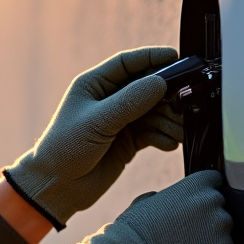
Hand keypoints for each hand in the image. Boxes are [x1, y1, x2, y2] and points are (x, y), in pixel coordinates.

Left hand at [3, 46, 182, 226]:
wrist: (57, 187)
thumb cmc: (65, 148)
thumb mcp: (98, 122)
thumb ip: (130, 102)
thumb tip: (160, 82)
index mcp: (94, 85)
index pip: (127, 63)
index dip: (152, 57)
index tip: (175, 57)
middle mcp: (109, 100)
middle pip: (146, 87)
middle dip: (167, 94)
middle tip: (186, 101)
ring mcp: (120, 121)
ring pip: (154, 111)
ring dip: (169, 119)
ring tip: (179, 130)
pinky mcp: (128, 141)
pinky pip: (153, 133)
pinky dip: (163, 136)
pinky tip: (168, 143)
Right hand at [61, 170, 233, 243]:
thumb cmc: (128, 238)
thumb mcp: (142, 206)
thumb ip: (162, 199)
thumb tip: (160, 199)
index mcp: (197, 187)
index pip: (215, 183)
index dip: (205, 199)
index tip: (195, 212)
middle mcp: (215, 209)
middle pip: (223, 219)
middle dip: (208, 232)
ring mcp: (222, 241)